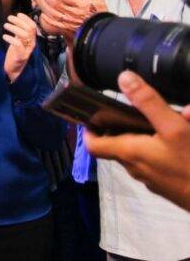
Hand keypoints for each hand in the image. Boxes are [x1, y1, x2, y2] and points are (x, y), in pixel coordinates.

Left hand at [2, 13, 36, 82]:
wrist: (14, 70)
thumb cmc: (15, 53)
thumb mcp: (19, 40)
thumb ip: (19, 31)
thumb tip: (16, 19)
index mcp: (31, 39)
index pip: (33, 26)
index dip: (26, 18)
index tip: (18, 14)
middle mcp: (31, 44)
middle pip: (29, 28)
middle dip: (19, 21)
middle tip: (9, 18)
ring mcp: (27, 50)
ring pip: (25, 35)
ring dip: (14, 28)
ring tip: (5, 25)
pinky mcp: (21, 56)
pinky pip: (18, 44)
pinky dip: (10, 38)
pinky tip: (4, 36)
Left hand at [37, 0, 105, 39]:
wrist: (103, 32)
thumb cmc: (101, 16)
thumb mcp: (100, 0)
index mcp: (80, 5)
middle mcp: (73, 13)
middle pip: (56, 4)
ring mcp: (69, 21)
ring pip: (53, 13)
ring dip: (46, 6)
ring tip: (41, 1)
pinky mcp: (68, 29)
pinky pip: (55, 24)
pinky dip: (48, 19)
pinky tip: (43, 15)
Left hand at [84, 71, 189, 211]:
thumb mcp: (173, 128)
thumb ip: (148, 103)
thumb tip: (124, 78)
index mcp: (129, 153)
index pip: (93, 145)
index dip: (89, 130)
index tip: (92, 116)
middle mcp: (135, 168)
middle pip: (116, 146)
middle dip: (119, 128)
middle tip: (127, 110)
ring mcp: (152, 179)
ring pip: (137, 154)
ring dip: (140, 138)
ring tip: (154, 121)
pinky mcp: (167, 185)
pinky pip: (155, 163)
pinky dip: (157, 149)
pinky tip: (175, 141)